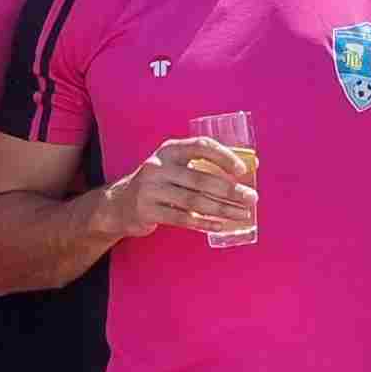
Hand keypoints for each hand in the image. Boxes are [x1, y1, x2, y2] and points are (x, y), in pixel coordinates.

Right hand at [106, 133, 256, 239]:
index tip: (242, 170)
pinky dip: (204, 223)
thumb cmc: (158, 185)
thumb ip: (205, 166)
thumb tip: (252, 164)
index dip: (224, 156)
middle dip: (230, 190)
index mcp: (169, 150)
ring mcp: (151, 189)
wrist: (119, 204)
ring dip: (222, 209)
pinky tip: (220, 225)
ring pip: (194, 201)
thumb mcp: (175, 168)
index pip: (201, 146)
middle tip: (251, 199)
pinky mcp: (147, 210)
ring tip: (242, 214)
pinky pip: (182, 218)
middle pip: (201, 178)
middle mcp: (158, 166)